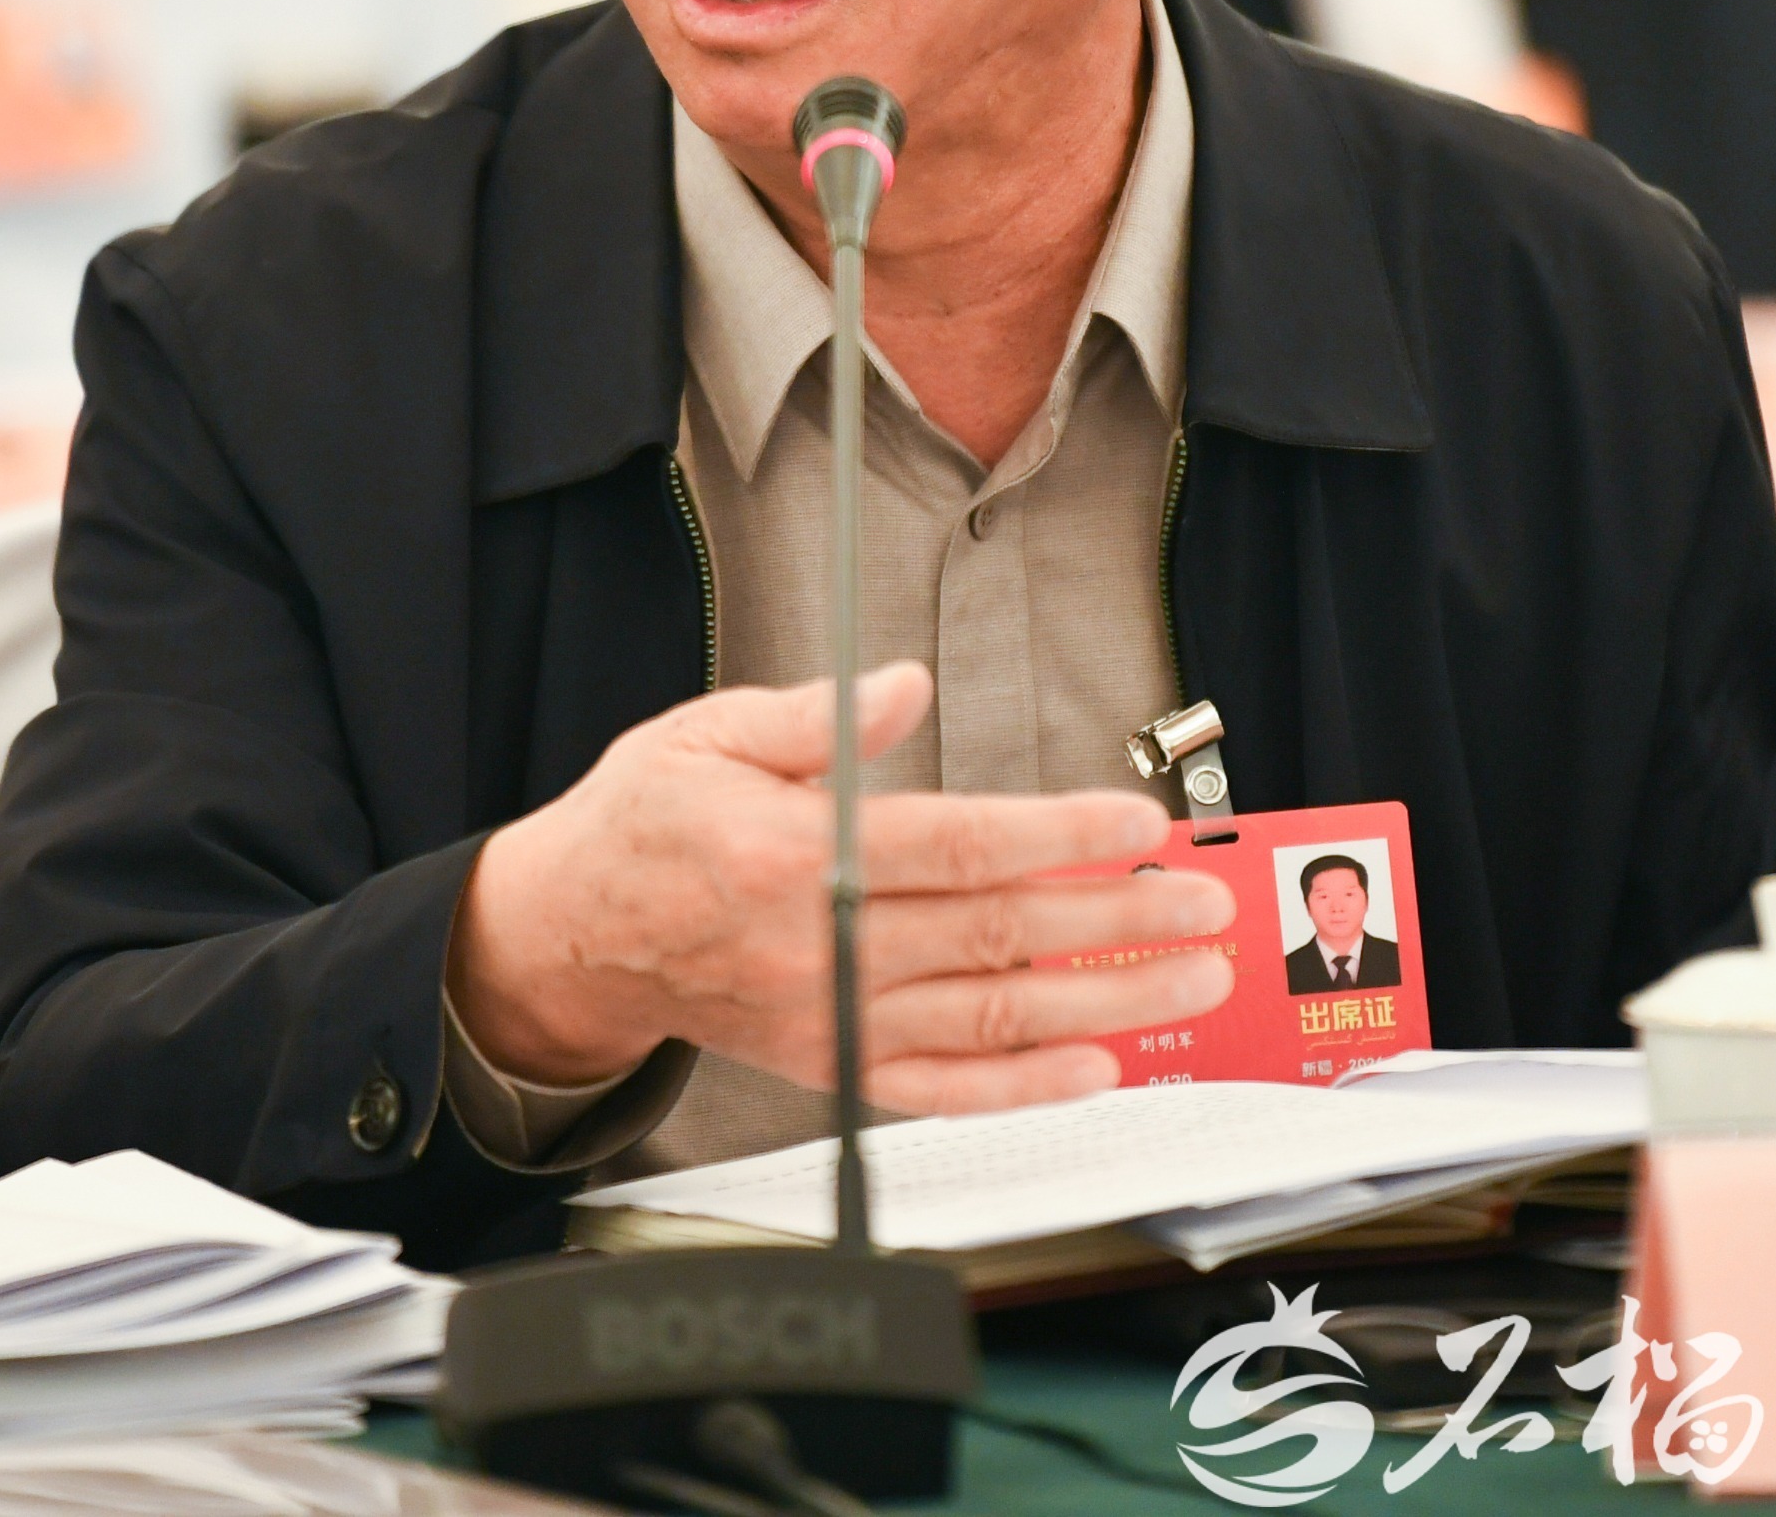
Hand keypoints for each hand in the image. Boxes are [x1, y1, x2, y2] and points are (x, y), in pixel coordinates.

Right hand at [450, 662, 1235, 1110]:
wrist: (569, 938)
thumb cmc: (642, 826)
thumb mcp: (707, 735)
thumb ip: (817, 716)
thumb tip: (902, 686)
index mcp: (791, 853)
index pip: (956, 844)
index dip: (1059, 835)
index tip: (1141, 823)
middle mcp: (819, 947)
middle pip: (997, 935)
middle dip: (1118, 919)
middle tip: (1205, 905)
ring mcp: (828, 1017)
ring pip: (991, 1019)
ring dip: (1105, 1003)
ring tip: (1191, 981)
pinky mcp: (829, 1065)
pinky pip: (941, 1089)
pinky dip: (1024, 1088)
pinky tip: (1098, 1069)